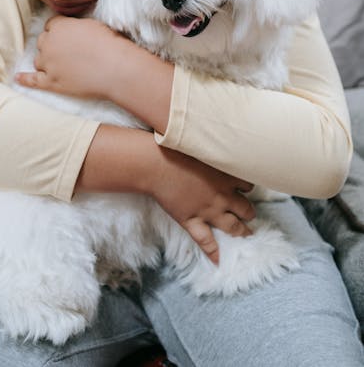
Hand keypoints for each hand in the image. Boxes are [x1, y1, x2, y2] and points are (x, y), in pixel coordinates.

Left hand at [15, 15, 128, 98]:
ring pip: (39, 60)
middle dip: (52, 45)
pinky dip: (24, 79)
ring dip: (47, 62)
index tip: (68, 37)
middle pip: (42, 42)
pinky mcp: (51, 82)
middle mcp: (49, 43)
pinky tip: (18, 78)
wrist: (116, 68)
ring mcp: (48, 64)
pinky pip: (33, 80)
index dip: (59, 31)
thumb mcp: (92, 24)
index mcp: (59, 27)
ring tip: (63, 66)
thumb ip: (75, 25)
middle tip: (68, 52)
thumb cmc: (109, 44)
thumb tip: (72, 28)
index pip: (50, 25)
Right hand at [145, 145, 255, 264]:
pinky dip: (213, 252)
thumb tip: (223, 144)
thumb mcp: (203, 145)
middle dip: (248, 211)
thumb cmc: (176, 149)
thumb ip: (216, 150)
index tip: (244, 187)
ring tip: (246, 234)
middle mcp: (222, 195)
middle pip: (245, 208)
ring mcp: (208, 211)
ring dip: (241, 230)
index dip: (246, 187)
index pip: (248, 185)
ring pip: (232, 226)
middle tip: (250, 213)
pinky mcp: (192, 221)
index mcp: (226, 176)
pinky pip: (206, 241)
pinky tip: (219, 262)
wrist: (156, 164)